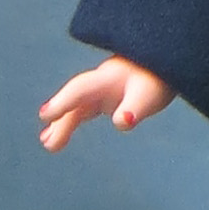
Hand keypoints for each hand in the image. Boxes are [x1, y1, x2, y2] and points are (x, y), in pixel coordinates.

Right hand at [39, 57, 176, 151]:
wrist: (163, 64)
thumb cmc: (156, 81)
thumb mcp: (150, 97)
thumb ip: (134, 109)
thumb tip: (122, 122)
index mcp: (108, 79)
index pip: (81, 89)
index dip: (63, 102)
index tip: (45, 115)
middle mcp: (99, 82)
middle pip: (75, 100)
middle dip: (61, 118)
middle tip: (48, 142)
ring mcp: (99, 89)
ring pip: (75, 106)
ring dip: (61, 124)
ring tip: (48, 145)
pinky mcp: (102, 97)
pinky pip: (80, 110)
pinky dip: (69, 122)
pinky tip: (56, 137)